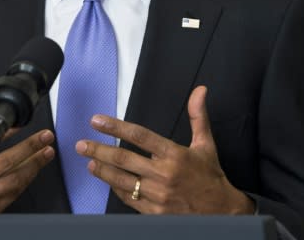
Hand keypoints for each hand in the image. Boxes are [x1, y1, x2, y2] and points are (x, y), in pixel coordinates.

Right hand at [0, 127, 55, 213]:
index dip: (5, 134)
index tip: (20, 125)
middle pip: (7, 162)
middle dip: (29, 148)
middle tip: (45, 137)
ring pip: (15, 179)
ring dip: (34, 166)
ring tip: (48, 153)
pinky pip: (13, 194)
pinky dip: (25, 183)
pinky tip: (34, 174)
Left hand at [76, 86, 254, 213]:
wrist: (221, 212)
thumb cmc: (211, 176)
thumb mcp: (206, 144)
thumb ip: (198, 116)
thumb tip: (200, 90)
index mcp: (174, 154)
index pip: (139, 136)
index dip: (116, 127)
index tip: (97, 121)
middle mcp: (163, 174)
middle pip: (123, 159)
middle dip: (98, 150)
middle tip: (81, 144)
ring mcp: (157, 195)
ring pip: (121, 180)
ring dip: (102, 170)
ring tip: (89, 162)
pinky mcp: (153, 212)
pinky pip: (128, 198)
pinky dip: (116, 188)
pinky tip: (107, 180)